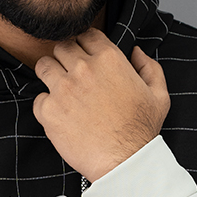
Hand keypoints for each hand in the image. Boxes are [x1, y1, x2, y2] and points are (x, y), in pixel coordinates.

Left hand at [32, 30, 168, 181]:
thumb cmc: (141, 131)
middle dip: (65, 58)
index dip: (84, 44)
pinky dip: (46, 106)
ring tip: (60, 91)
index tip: (83, 56)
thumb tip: (136, 52)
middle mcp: (83, 69)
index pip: (86, 35)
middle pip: (61, 47)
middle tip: (71, 75)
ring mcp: (63, 89)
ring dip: (50, 75)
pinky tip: (60, 115)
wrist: (124, 162)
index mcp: (109, 59)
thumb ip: (149, 67)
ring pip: (44, 66)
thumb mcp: (158, 95)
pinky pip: (38, 98)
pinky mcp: (49, 110)